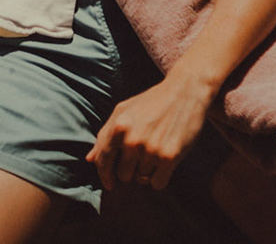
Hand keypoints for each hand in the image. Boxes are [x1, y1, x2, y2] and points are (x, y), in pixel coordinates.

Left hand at [85, 71, 214, 191]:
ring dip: (147, 172)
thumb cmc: (153, 101)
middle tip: (142, 156)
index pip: (103, 161)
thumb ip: (105, 134)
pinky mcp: (169, 158)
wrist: (186, 91)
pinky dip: (160, 178)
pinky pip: (158, 183)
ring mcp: (150, 150)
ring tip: (155, 153)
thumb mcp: (124, 111)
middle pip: (123, 174)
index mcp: (118, 126)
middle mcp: (131, 140)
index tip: (109, 184)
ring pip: (141, 179)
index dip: (104, 176)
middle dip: (130, 170)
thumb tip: (90, 159)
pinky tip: (164, 163)